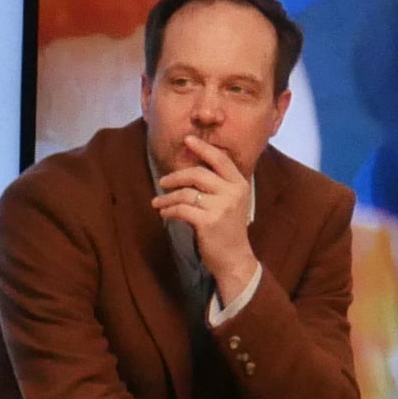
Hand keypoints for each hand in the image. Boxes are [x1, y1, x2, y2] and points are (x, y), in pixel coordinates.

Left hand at [152, 133, 257, 301]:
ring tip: (157, 203)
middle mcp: (233, 192)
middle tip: (163, 182)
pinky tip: (164, 213)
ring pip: (186, 192)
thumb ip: (217, 184)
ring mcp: (221, 207)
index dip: (203, 148)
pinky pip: (181, 209)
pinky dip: (168, 210)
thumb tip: (190, 167)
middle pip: (198, 173)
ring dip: (167, 197)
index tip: (187, 140)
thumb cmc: (228, 229)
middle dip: (176, 176)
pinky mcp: (208, 222)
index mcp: (240, 184)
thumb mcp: (230, 202)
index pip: (220, 159)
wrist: (234, 258)